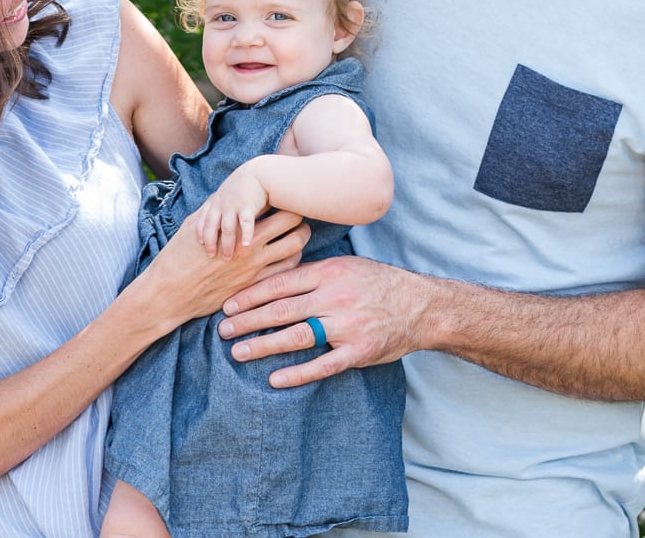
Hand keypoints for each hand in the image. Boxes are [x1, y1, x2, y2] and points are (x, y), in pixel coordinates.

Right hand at [137, 209, 307, 327]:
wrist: (170, 292)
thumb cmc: (178, 256)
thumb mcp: (195, 223)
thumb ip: (215, 209)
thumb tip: (224, 195)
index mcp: (240, 230)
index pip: (280, 211)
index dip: (289, 203)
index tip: (287, 200)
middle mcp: (252, 249)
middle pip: (294, 229)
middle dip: (301, 221)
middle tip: (300, 217)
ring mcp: (255, 271)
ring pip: (294, 253)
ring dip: (299, 243)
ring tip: (295, 237)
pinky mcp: (252, 288)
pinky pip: (283, 274)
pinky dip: (289, 263)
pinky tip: (284, 258)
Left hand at [191, 170, 270, 258]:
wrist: (261, 172)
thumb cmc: (246, 186)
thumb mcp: (228, 193)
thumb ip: (221, 206)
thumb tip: (216, 221)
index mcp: (216, 201)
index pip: (203, 218)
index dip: (201, 232)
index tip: (200, 244)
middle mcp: (222, 203)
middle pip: (212, 226)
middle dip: (211, 243)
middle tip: (211, 256)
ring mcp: (234, 204)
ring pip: (227, 228)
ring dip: (227, 244)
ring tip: (228, 257)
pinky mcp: (248, 205)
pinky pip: (246, 222)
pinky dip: (245, 234)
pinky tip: (246, 246)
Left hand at [215, 255, 427, 387]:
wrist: (422, 306)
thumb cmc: (379, 283)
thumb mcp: (346, 266)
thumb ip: (313, 273)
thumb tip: (274, 276)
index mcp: (329, 273)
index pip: (280, 283)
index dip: (251, 295)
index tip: (228, 304)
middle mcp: (335, 297)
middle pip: (281, 310)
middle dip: (248, 320)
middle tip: (222, 329)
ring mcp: (347, 325)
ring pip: (297, 336)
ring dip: (263, 346)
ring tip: (237, 352)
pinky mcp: (358, 352)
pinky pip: (323, 365)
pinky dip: (297, 374)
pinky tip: (274, 379)